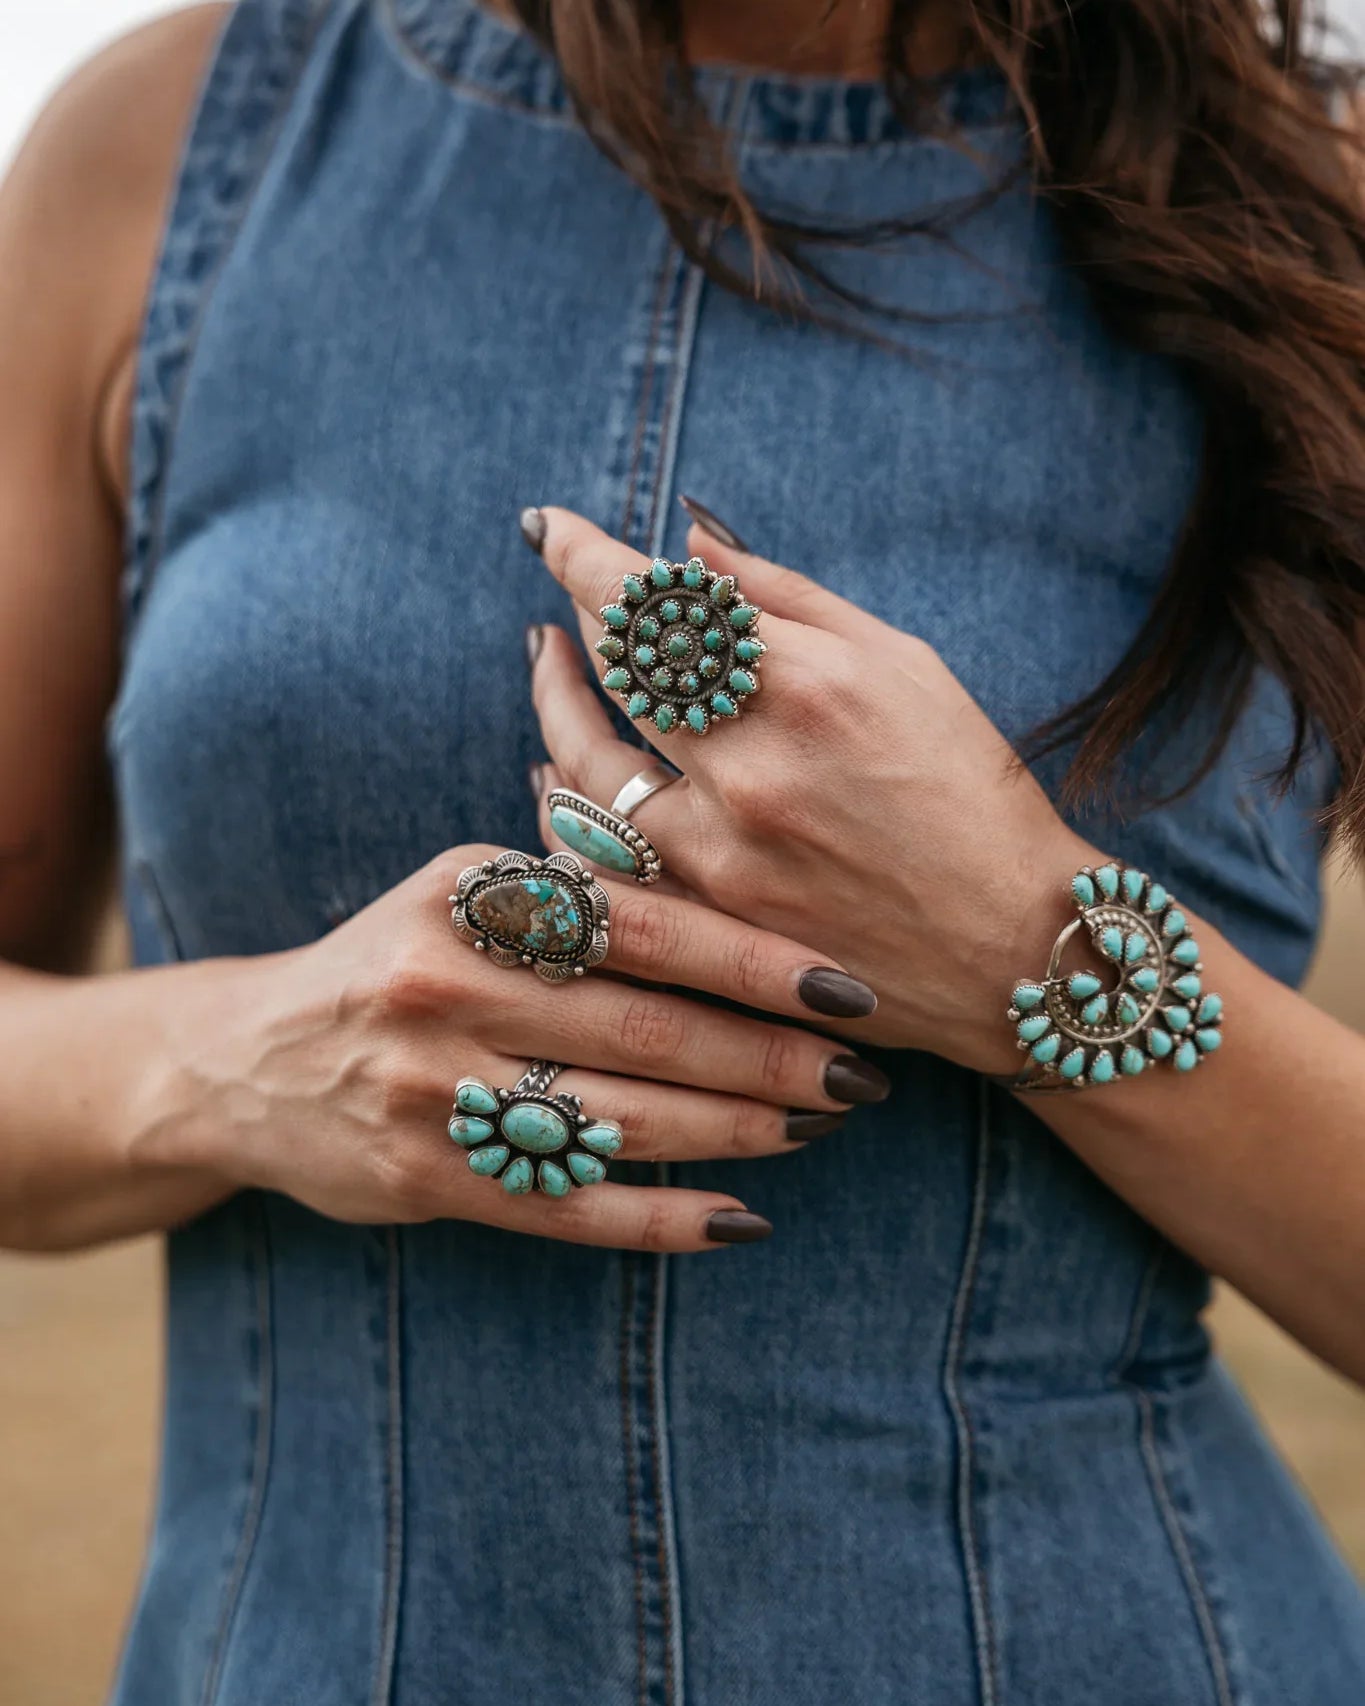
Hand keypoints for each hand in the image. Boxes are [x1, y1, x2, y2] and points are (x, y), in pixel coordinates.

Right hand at [126, 844, 889, 1251]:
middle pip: (648, 1030)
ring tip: (816, 1128)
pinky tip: (736, 1219)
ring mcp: (435, 1092)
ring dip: (735, 1133)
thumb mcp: (462, 890)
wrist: (250, 1059)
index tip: (849, 987)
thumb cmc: (397, 958)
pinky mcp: (429, 1180)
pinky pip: (567, 1207)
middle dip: (770, 1058)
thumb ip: (573, 887)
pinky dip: (658, 1219)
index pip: (644, 927)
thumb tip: (728, 880)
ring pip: (620, 1122)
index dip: (756, 961)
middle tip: (863, 1075)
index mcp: (469, 897)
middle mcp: (448, 988)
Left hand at [526, 506, 1097, 1074]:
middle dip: (579, 611)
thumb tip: (691, 542)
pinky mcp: (709, 918)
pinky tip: (556, 766)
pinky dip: (566, 796)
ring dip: (553, 698)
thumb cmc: (970, 791)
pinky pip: (598, 850)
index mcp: (811, 684)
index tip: (552, 529)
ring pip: (583, 759)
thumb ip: (790, 599)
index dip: (587, 556)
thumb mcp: (905, 664)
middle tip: (567, 586)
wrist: (1010, 947)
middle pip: (617, 666)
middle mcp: (754, 766)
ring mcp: (723, 850)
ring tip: (548, 661)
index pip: (659, 600)